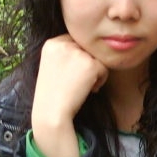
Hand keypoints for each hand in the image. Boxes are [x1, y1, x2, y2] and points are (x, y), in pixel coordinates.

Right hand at [31, 35, 108, 156]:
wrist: (51, 113)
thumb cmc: (52, 95)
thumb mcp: (51, 67)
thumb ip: (65, 54)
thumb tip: (88, 50)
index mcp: (51, 44)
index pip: (74, 42)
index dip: (77, 59)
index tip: (71, 75)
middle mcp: (63, 44)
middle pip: (86, 49)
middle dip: (87, 64)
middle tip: (78, 82)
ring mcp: (77, 53)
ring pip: (97, 58)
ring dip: (95, 72)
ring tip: (83, 87)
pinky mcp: (90, 64)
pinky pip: (104, 69)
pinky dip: (101, 80)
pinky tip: (89, 90)